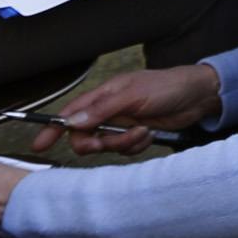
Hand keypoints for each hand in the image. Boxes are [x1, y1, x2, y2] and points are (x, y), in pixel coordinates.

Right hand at [28, 61, 219, 154]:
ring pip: (107, 147)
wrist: (197, 96)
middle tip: (109, 142)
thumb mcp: (133, 95)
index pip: (69, 114)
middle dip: (97, 144)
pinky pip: (125, 151)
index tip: (40, 144)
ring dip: (124, 144)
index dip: (52, 129)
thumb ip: (102, 109)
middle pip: (85, 137)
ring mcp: (122, 125)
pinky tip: (150, 133)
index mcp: (102, 97)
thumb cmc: (166, 86)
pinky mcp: (136, 136)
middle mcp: (108, 112)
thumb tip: (73, 121)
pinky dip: (137, 146)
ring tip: (143, 130)